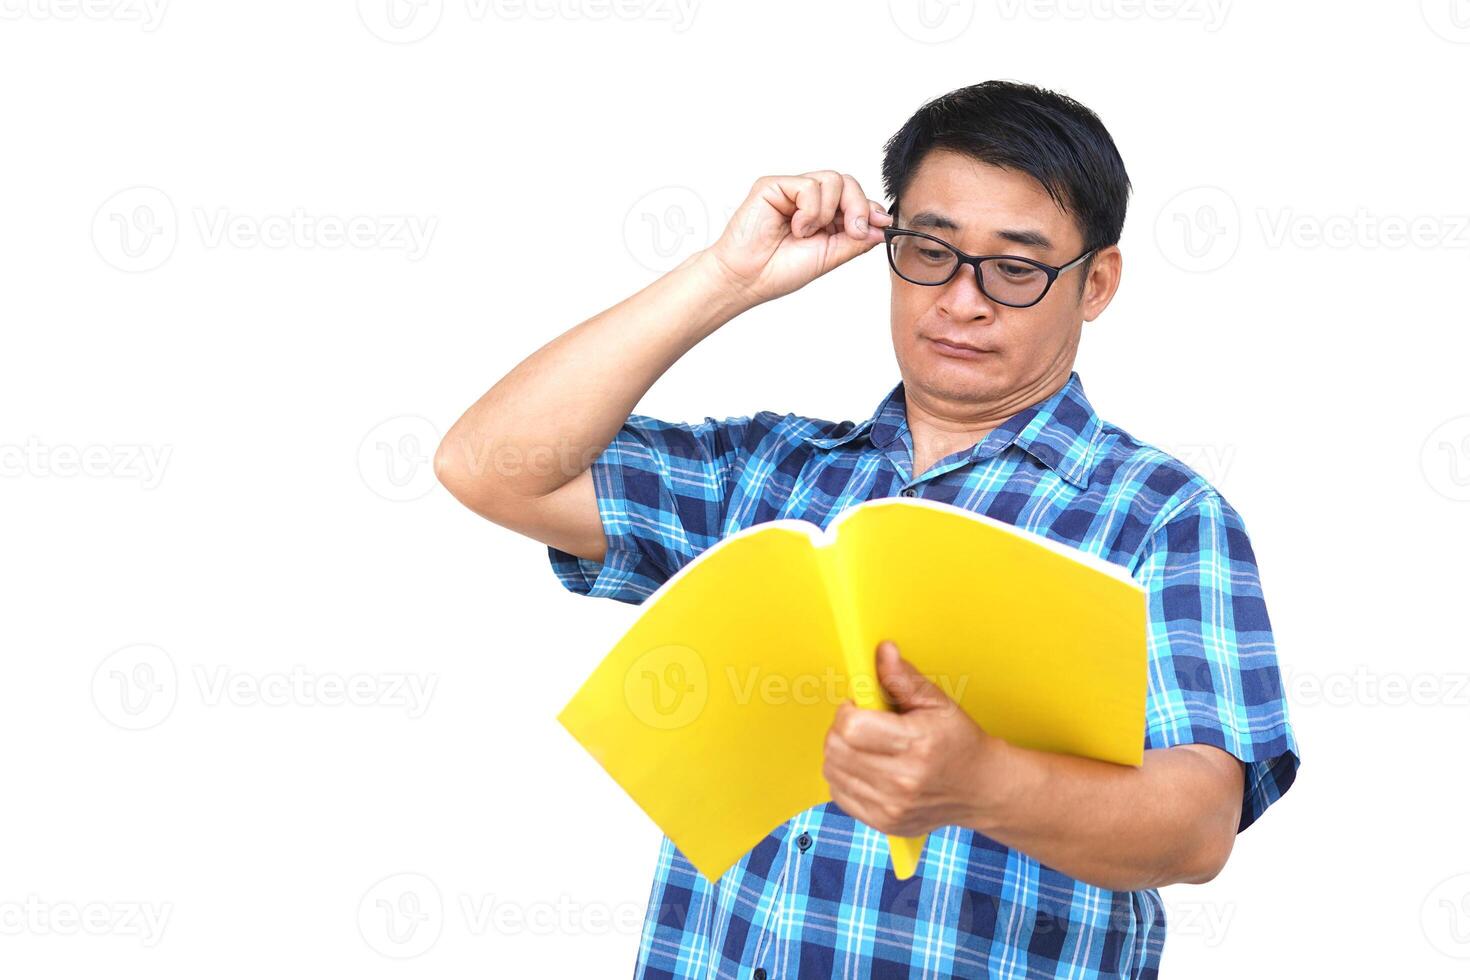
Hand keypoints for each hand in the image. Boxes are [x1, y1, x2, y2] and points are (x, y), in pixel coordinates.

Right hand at [699, 171, 893, 306]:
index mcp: (824, 217)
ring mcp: (792, 191)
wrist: (748, 279)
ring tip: (806, 233)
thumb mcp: (829, 257)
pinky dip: (809, 210)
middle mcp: (809, 201)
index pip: (855, 200)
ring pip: (833, 180)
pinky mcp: (775, 185)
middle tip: (852, 231)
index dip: (870, 209)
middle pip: (848, 183)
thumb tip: (882, 226)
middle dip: (858, 207)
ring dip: (827, 211)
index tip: (881, 223)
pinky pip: (809, 185)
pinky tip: (795, 227)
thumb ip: (855, 240)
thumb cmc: (778, 271)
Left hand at [822, 640, 1007, 837]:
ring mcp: (891, 807)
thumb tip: (882, 652)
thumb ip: (905, 678)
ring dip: (839, 753)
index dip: (848, 711)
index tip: (858, 705)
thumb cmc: (959, 741)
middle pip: (836, 749)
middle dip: (839, 729)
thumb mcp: (938, 703)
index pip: (852, 727)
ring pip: (832, 771)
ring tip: (864, 745)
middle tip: (859, 723)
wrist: (981, 789)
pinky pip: (839, 794)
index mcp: (917, 745)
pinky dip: (844, 777)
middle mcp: (902, 781)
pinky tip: (865, 766)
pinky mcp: (883, 823)